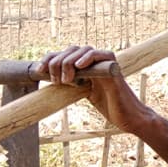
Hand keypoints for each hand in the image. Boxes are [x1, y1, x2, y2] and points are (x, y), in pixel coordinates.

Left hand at [37, 46, 151, 133]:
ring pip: (84, 49)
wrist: (129, 117)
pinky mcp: (114, 70)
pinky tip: (79, 66)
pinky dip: (88, 57)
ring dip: (69, 62)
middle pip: (72, 49)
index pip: (66, 53)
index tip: (38, 70)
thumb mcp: (85, 93)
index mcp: (88, 67)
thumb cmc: (110, 107)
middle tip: (55, 81)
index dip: (50, 58)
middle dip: (57, 62)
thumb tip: (51, 79)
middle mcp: (97, 62)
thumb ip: (73, 83)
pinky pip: (102, 55)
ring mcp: (106, 64)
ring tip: (66, 80)